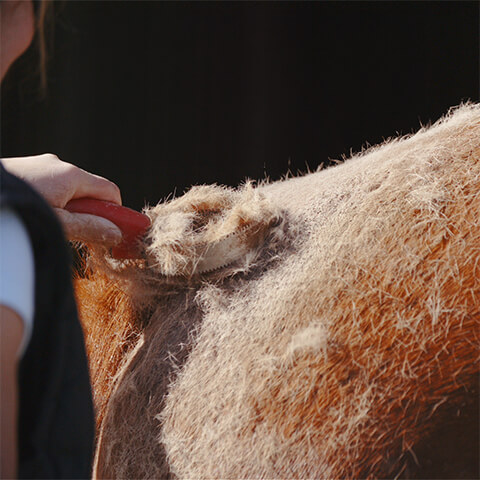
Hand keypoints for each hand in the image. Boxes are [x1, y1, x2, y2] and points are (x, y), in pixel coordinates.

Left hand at [2, 154, 122, 245]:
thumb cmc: (14, 210)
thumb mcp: (57, 225)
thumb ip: (90, 228)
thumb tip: (116, 234)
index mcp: (71, 175)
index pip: (110, 191)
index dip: (116, 213)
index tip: (113, 233)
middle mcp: (59, 165)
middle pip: (90, 191)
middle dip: (91, 214)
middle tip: (80, 237)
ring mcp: (41, 165)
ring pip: (69, 191)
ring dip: (70, 211)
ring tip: (51, 228)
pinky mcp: (26, 170)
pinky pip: (52, 187)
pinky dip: (54, 203)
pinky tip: (37, 216)